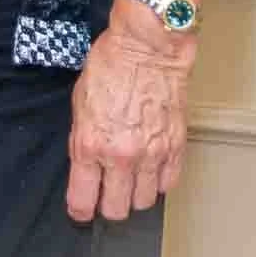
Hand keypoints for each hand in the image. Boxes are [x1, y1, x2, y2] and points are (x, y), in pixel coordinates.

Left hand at [65, 6, 194, 224]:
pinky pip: (168, 184)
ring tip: (130, 180)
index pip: (83, 200)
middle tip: (107, 193)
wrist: (148, 47)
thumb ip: (81, 139)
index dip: (80, 210)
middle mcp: (121, 157)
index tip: (81, 210)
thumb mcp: (79, 101)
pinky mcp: (176, 148)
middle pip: (116, 209)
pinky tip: (151, 168)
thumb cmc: (109, 65)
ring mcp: (152, 155)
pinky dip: (159, 182)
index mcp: (91, 145)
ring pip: (144, 202)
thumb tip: (85, 165)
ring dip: (135, 195)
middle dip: (108, 205)